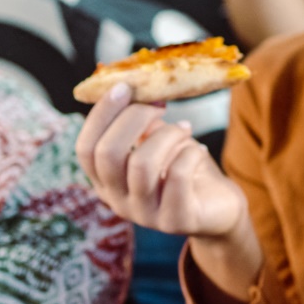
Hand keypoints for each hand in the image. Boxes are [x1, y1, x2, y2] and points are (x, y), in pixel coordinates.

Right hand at [75, 85, 247, 239]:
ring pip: (142, 164)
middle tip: (159, 105)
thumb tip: (131, 83)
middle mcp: (118, 201)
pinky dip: (190, 153)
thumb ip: (140, 123)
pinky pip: (177, 175)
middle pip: (108, 155)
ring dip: (167, 135)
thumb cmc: (183, 167)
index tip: (125, 87)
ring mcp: (146, 215)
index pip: (85, 149)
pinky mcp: (177, 220)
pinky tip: (200, 150)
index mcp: (105, 181)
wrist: (218, 208)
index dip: (101, 115)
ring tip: (185, 128)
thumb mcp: (156, 143)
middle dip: (134, 118)